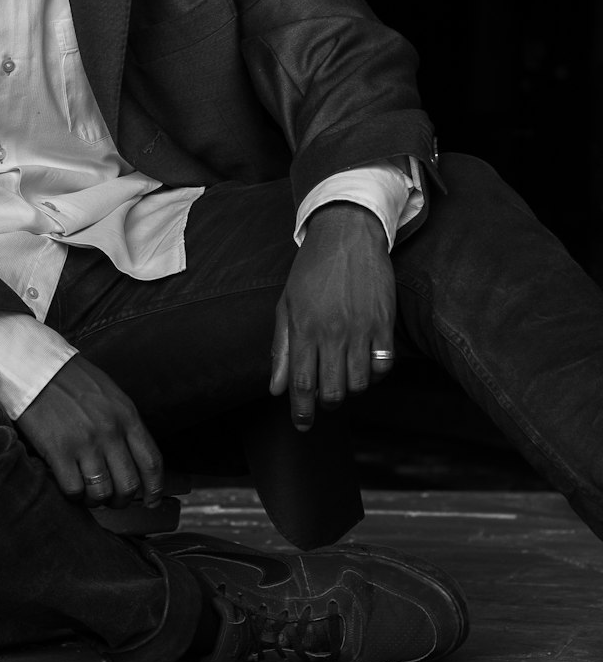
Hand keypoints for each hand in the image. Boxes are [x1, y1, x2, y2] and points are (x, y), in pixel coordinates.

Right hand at [15, 355, 163, 508]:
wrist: (36, 367)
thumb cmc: (72, 380)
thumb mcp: (110, 395)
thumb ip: (125, 424)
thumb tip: (134, 459)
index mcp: (127, 415)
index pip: (151, 462)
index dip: (154, 489)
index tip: (151, 501)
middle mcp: (110, 431)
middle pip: (128, 484)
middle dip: (122, 500)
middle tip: (112, 499)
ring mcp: (84, 442)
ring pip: (101, 492)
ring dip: (96, 500)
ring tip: (88, 493)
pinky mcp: (58, 451)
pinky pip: (74, 489)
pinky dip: (74, 495)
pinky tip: (69, 485)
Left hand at [269, 202, 395, 431]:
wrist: (347, 235)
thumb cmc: (311, 270)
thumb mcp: (287, 304)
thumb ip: (281, 348)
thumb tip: (276, 389)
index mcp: (304, 329)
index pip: (302, 384)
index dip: (301, 412)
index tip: (302, 425)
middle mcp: (332, 333)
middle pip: (332, 392)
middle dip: (326, 405)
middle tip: (324, 399)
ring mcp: (361, 329)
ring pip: (359, 384)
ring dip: (351, 390)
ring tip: (344, 379)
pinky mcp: (384, 324)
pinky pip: (384, 366)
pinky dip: (375, 375)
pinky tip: (366, 365)